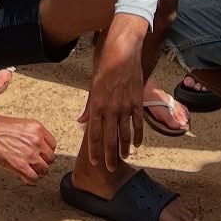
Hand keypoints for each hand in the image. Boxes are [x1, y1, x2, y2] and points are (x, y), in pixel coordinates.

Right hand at [0, 114, 56, 181]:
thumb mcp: (21, 125)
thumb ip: (32, 135)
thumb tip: (37, 146)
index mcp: (37, 129)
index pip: (52, 144)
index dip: (47, 151)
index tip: (42, 154)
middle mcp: (37, 141)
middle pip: (50, 158)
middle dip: (43, 161)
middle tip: (36, 163)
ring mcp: (30, 155)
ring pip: (44, 170)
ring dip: (38, 171)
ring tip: (31, 170)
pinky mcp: (21, 166)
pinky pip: (34, 178)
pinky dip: (31, 179)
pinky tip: (26, 176)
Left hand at [79, 17, 147, 168]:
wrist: (123, 51)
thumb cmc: (105, 66)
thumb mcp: (92, 85)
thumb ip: (89, 105)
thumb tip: (81, 120)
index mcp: (96, 104)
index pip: (93, 133)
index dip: (94, 150)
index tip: (94, 162)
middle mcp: (110, 108)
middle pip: (109, 138)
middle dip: (109, 155)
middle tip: (110, 168)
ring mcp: (125, 106)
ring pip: (125, 133)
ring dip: (124, 148)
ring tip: (123, 158)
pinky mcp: (137, 101)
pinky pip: (138, 123)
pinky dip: (138, 135)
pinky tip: (137, 144)